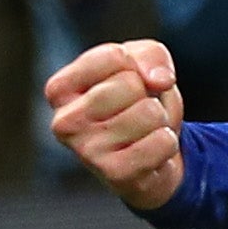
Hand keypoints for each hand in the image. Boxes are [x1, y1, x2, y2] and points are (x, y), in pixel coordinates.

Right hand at [45, 38, 185, 210]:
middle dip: (146, 94)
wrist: (148, 157)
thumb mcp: (140, 64)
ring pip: (149, 112)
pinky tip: (149, 151)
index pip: (112, 57)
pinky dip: (167, 142)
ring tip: (142, 131)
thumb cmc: (135, 104)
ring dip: (158, 120)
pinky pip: (163, 141)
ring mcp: (87, 152)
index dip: (135, 65)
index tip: (127, 81)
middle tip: (136, 111)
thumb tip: (160, 80)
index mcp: (60, 90)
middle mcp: (64, 122)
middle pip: (130, 84)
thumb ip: (150, 54)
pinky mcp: (115, 174)